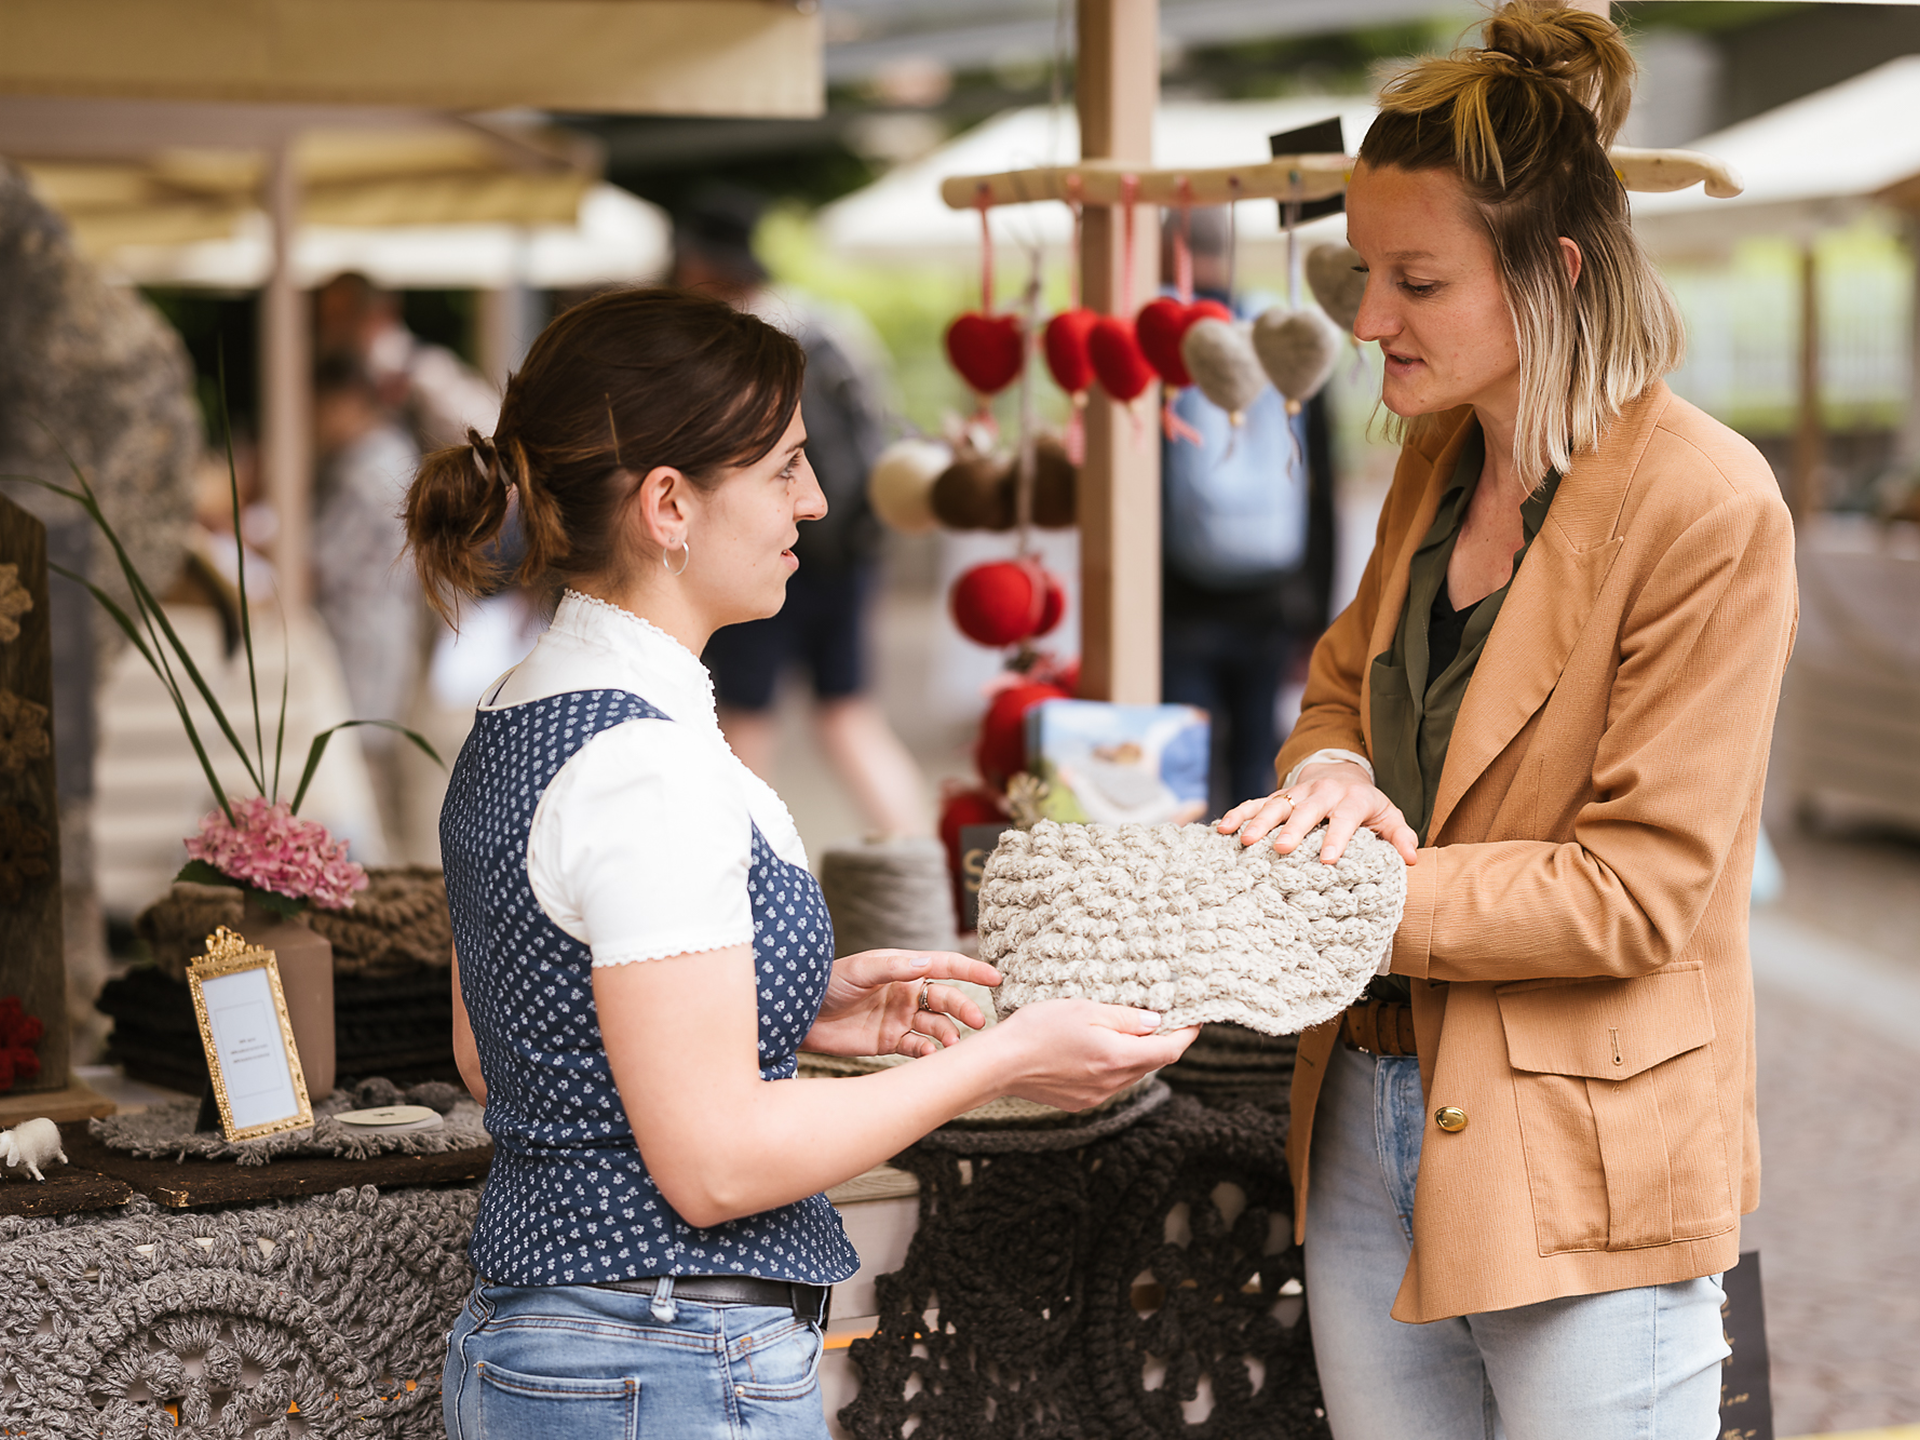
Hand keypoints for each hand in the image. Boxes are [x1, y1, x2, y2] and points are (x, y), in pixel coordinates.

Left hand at [803, 949, 1001, 1059]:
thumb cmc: (826, 984)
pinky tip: (931, 1056)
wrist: (799, 1017)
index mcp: (903, 967)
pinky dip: (929, 1053)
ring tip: (953, 1044)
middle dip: (965, 1008)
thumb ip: (892, 967)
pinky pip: (919, 1047)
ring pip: (937, 1025)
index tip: (996, 977)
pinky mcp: (891, 1041)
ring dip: (949, 1033)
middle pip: (947, 998)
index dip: (971, 970)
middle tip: (978, 1023)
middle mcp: (907, 991)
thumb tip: (927, 962)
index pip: (945, 965)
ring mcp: (901, 1017)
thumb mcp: (859, 970)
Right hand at [989, 1000, 1198, 1111]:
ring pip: (1131, 1075)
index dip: (1186, 1034)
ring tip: (1129, 1031)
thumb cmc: (1039, 1029)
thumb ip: (1125, 1017)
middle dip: (1162, 1042)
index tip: (1195, 1019)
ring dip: (1137, 1055)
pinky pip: (1110, 1084)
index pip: (1169, 1050)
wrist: (1001, 1064)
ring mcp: (1096, 1096)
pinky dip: (1115, 1066)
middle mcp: (1112, 1083)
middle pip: (1152, 1063)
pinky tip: (1100, 1050)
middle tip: (1163, 1018)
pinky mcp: (1080, 1102)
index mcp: (1118, 1058)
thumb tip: (1155, 1022)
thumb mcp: (1086, 1010)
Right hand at [1218, 761, 1418, 865]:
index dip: (1337, 837)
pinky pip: (1254, 803)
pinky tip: (1222, 828)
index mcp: (1351, 800)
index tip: (1328, 859)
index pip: (1345, 818)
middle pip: (1306, 810)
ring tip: (1245, 840)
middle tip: (1280, 849)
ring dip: (1259, 822)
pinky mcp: (1277, 797)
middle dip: (1292, 829)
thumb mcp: (1388, 815)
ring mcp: (1296, 794)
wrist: (1339, 773)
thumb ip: (1399, 836)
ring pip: (1275, 805)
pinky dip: (1238, 813)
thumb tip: (1412, 858)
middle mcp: (1322, 794)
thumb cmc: (1365, 804)